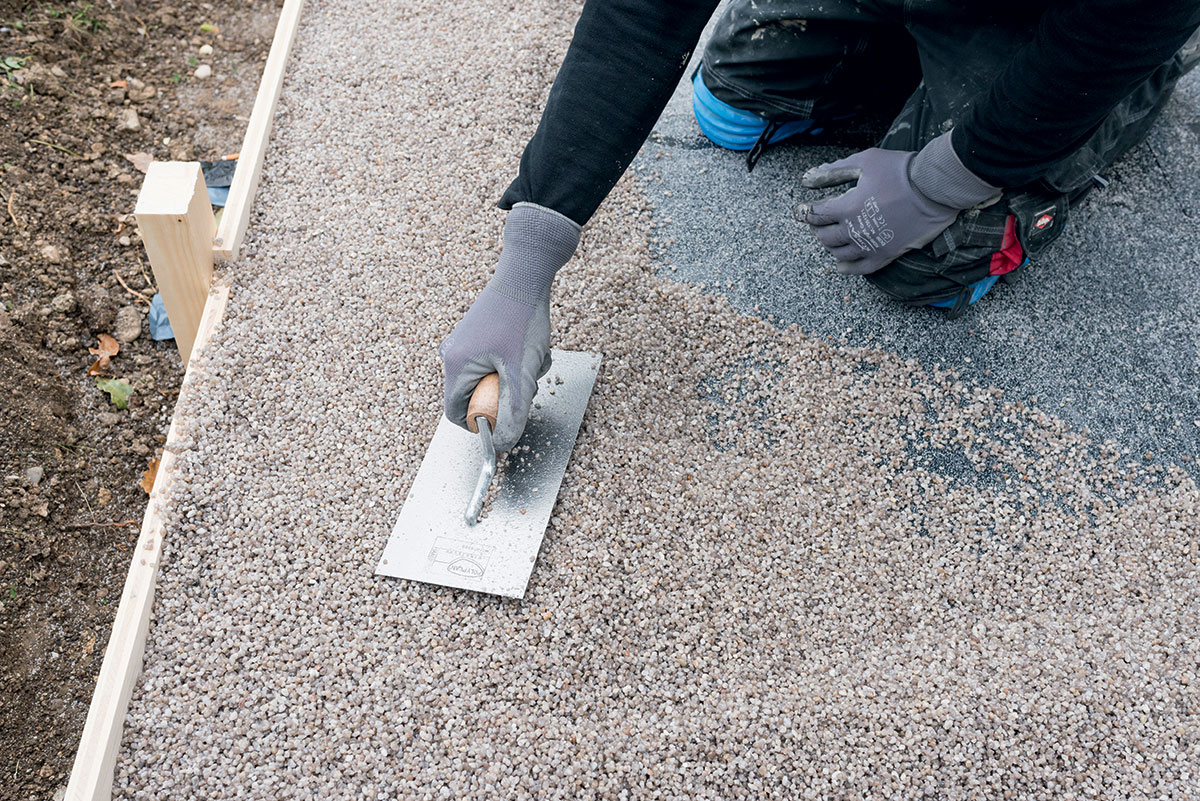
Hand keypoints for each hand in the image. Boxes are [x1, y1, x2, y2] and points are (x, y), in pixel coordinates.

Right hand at [439, 203, 579, 451]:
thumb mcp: (522, 372)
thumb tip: (504, 444)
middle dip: (505, 396)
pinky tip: (530, 349)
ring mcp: (463, 344)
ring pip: (490, 379)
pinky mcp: (477, 335)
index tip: (505, 424)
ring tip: (532, 360)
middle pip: (476, 396)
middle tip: (526, 383)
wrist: (526, 274)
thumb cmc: (521, 318)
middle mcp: (452, 355)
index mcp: (455, 366)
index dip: (480, 425)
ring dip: (515, 378)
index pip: (456, 413)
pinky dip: (514, 363)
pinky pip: (494, 363)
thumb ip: (513, 411)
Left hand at [796, 131, 999, 274]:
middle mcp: (854, 231)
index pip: (815, 215)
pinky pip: (860, 269)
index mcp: (846, 207)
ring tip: (831, 238)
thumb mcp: (864, 162)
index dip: (805, 212)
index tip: (801, 210)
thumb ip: (834, 171)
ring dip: (830, 246)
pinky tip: (840, 266)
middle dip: (817, 229)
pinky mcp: (885, 255)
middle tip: (818, 222)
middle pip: (824, 237)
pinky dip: (847, 268)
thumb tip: (809, 178)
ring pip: (838, 253)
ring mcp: (869, 245)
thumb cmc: (899, 170)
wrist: (934, 187)